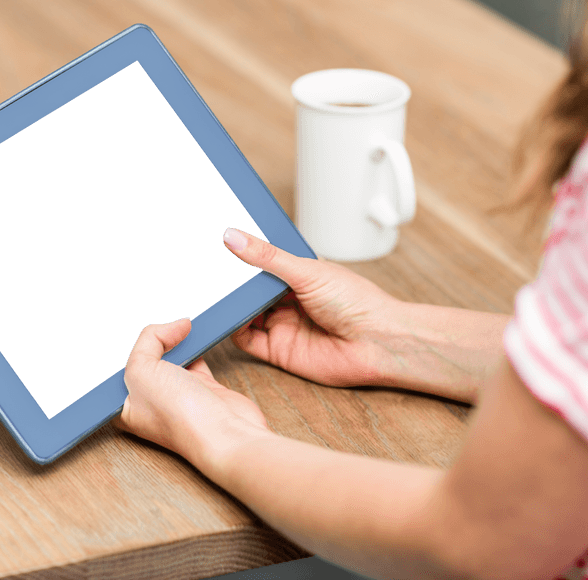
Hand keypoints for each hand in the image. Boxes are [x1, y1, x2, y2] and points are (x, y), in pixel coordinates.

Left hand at [113, 318, 272, 466]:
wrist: (224, 434)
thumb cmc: (177, 416)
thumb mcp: (141, 369)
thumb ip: (148, 340)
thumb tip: (174, 326)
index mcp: (125, 405)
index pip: (116, 370)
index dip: (120, 350)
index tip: (124, 330)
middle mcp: (149, 401)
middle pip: (144, 361)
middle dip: (148, 341)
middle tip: (154, 324)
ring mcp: (177, 395)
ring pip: (171, 357)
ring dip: (174, 340)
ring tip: (176, 324)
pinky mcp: (203, 387)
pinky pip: (195, 358)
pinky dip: (196, 344)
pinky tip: (194, 331)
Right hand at [222, 228, 504, 401]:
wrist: (378, 344)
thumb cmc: (358, 303)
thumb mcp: (307, 270)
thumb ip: (267, 257)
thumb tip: (233, 237)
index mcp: (298, 274)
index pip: (262, 262)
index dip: (242, 256)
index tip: (218, 243)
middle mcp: (288, 300)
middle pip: (250, 290)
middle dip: (233, 282)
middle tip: (208, 269)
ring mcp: (282, 325)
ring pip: (244, 313)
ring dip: (231, 305)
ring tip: (213, 292)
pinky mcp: (278, 350)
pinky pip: (246, 340)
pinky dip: (233, 330)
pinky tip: (227, 318)